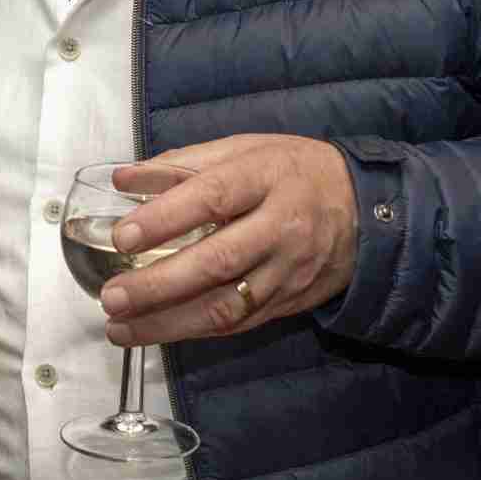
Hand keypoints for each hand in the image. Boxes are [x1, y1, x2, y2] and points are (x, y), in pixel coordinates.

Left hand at [98, 133, 358, 346]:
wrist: (367, 209)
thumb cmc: (294, 171)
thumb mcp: (246, 148)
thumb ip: (183, 163)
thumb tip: (123, 177)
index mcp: (266, 177)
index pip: (213, 197)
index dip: (166, 218)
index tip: (122, 236)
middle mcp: (280, 227)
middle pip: (218, 261)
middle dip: (159, 285)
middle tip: (112, 296)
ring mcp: (288, 271)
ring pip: (227, 305)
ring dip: (169, 323)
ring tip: (121, 328)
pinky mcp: (290, 302)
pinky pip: (239, 323)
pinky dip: (195, 331)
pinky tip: (158, 331)